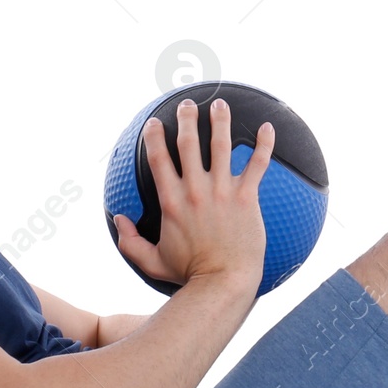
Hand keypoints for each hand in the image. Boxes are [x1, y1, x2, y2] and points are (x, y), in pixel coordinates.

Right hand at [114, 97, 274, 289]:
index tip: (154, 123)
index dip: (154, 137)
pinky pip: (257, 165)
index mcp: (172, 201)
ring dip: (220, 121)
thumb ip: (130, 241)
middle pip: (188, 144)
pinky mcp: (246, 198)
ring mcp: (222, 192)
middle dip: (186, 119)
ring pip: (221, 146)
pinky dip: (264, 145)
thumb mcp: (152, 261)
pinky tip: (269, 128)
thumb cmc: (189, 274)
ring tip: (220, 104)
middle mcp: (195, 191)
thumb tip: (118, 219)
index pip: (158, 159)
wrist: (223, 282)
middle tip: (187, 105)